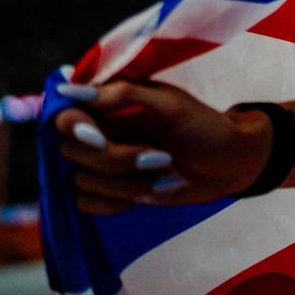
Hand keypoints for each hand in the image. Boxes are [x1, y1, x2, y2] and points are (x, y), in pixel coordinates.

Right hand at [52, 76, 270, 214]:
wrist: (230, 164)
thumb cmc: (204, 127)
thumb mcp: (170, 105)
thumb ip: (123, 95)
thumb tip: (68, 91)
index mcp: (112, 105)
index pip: (65, 116)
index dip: (74, 127)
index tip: (98, 135)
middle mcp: (102, 132)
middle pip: (73, 153)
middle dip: (117, 159)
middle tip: (160, 155)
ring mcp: (106, 163)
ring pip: (84, 181)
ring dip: (129, 182)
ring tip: (167, 171)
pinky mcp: (112, 191)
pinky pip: (89, 204)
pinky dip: (119, 201)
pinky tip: (152, 190)